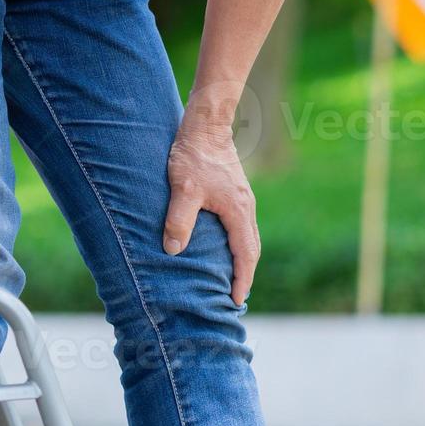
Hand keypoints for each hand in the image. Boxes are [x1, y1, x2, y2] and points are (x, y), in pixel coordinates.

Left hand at [163, 116, 259, 305]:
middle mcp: (245, 208)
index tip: (235, 300)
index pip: (245, 254)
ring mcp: (242, 200)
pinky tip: (222, 249)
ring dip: (242, 260)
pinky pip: (240, 227)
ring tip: (231, 280)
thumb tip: (173, 250)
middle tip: (235, 298)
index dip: (241, 279)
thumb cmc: (193, 156)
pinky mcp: (234, 193)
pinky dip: (236, 244)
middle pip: (252, 249)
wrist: (205, 125)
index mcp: (237, 211)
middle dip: (245, 275)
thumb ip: (179, 220)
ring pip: (247, 237)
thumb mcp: (182, 189)